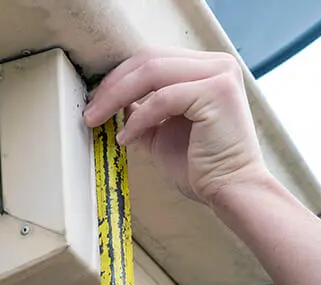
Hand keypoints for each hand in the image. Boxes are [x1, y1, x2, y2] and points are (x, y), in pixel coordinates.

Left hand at [82, 47, 269, 205]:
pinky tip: (125, 138)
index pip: (152, 59)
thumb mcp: (162, 131)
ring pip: (152, 72)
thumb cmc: (202, 166)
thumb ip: (142, 112)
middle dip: (112, 85)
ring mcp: (219, 74)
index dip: (118, 78)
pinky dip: (138, 118)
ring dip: (116, 97)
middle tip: (89, 111)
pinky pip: (163, 98)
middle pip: (149, 59)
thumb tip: (112, 102)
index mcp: (206, 68)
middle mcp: (217, 64)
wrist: (231, 190)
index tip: (94, 101)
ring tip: (97, 120)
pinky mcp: (217, 92)